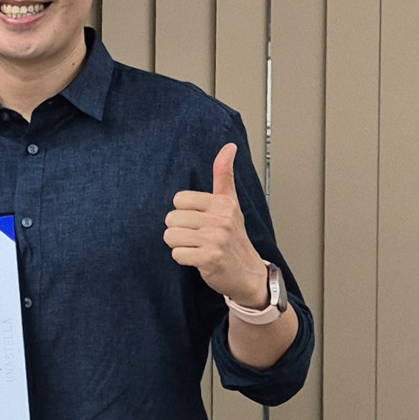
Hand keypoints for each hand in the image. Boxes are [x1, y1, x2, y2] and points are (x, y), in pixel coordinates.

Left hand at [164, 142, 267, 305]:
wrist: (248, 273)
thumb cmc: (234, 237)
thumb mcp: (231, 204)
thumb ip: (224, 175)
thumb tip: (229, 146)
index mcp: (223, 203)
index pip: (179, 199)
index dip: (184, 212)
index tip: (199, 220)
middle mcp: (221, 219)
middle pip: (171, 219)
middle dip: (179, 230)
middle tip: (196, 237)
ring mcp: (216, 239)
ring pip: (171, 236)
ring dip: (179, 245)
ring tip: (196, 247)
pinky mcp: (209, 259)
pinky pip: (177, 254)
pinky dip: (183, 259)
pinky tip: (198, 259)